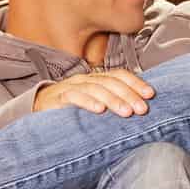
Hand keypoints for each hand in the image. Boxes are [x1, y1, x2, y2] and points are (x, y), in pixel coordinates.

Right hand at [34, 70, 153, 115]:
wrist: (38, 109)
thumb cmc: (72, 109)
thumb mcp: (95, 105)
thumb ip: (113, 104)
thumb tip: (139, 110)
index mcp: (97, 79)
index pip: (120, 75)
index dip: (136, 83)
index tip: (151, 95)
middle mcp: (86, 80)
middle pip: (111, 83)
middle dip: (129, 95)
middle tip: (142, 109)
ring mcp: (72, 87)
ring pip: (95, 89)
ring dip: (113, 100)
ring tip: (126, 112)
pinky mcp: (58, 98)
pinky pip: (74, 97)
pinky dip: (87, 103)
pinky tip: (99, 110)